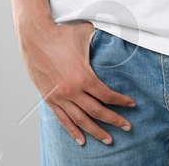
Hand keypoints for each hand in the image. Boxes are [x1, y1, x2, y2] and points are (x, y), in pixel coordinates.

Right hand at [18, 21, 134, 145]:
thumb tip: (124, 28)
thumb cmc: (62, 33)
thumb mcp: (88, 34)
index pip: (107, 96)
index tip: (133, 105)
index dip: (122, 102)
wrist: (35, 35)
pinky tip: (81, 140)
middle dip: (114, 121)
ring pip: (80, 120)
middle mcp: (71, 90)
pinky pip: (62, 119)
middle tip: (128, 128)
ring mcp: (59, 96)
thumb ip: (105, 38)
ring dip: (95, 131)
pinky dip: (72, 131)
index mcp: (83, 76)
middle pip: (97, 112)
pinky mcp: (48, 98)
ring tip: (108, 139)